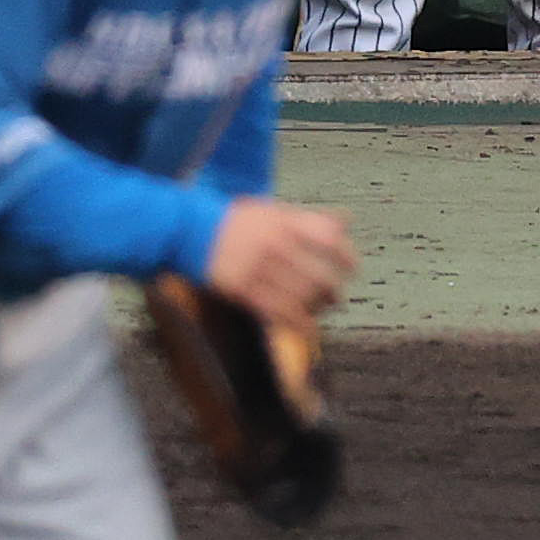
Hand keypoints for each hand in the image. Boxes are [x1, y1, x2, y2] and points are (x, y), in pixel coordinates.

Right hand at [205, 198, 356, 325]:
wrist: (187, 230)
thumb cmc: (232, 221)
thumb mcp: (271, 210)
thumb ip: (308, 217)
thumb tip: (347, 220)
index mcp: (286, 222)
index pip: (331, 241)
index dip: (347, 257)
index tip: (352, 269)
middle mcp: (276, 245)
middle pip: (320, 274)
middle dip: (333, 290)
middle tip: (336, 296)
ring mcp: (259, 268)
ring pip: (302, 296)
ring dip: (318, 307)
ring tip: (321, 310)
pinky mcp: (241, 289)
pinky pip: (278, 311)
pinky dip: (299, 324)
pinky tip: (308, 330)